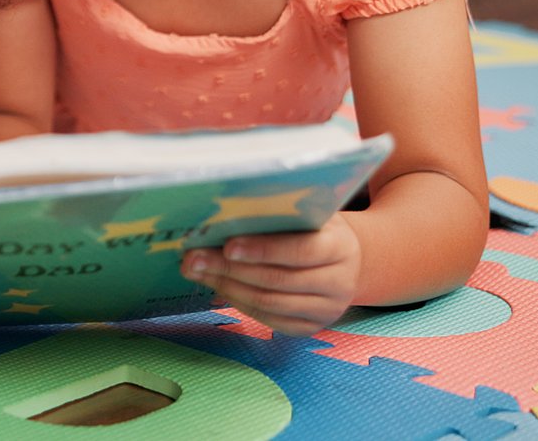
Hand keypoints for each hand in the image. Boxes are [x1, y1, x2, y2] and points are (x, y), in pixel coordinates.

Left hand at [180, 217, 362, 335]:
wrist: (344, 260)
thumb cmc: (315, 227)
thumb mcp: (307, 212)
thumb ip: (279, 211)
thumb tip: (227, 213)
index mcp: (340, 247)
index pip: (301, 251)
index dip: (263, 249)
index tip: (228, 246)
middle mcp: (339, 282)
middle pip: (278, 280)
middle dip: (230, 269)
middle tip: (193, 259)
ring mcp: (327, 309)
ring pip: (269, 302)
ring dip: (227, 287)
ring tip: (197, 272)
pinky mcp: (311, 327)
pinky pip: (269, 319)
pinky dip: (239, 303)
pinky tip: (218, 287)